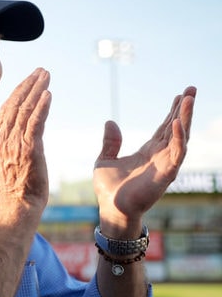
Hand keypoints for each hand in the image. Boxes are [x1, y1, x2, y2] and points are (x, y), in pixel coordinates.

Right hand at [0, 68, 51, 216]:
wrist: (17, 207)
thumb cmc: (15, 188)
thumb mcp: (5, 162)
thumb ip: (8, 145)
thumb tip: (14, 135)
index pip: (5, 110)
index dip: (18, 92)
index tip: (29, 80)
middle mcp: (1, 140)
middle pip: (14, 105)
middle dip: (28, 85)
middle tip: (41, 71)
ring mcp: (13, 144)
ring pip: (25, 110)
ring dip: (36, 90)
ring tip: (46, 76)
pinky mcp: (28, 150)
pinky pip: (34, 123)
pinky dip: (41, 107)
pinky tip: (48, 94)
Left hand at [94, 86, 195, 232]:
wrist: (110, 208)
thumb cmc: (108, 189)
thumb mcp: (104, 159)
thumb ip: (110, 142)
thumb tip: (110, 122)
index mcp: (148, 152)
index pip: (165, 128)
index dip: (173, 112)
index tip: (180, 95)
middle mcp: (160, 156)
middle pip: (177, 127)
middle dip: (185, 109)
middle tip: (192, 88)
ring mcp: (165, 164)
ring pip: (181, 136)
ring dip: (186, 117)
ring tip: (189, 98)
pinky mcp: (166, 174)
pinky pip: (177, 153)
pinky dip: (179, 138)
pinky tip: (177, 123)